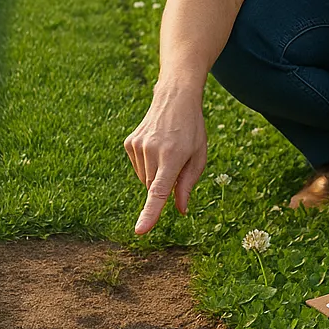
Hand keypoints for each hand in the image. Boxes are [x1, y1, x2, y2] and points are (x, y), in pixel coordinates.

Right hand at [126, 88, 208, 234]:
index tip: (140, 230)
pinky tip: (156, 147)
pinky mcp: (129, 143)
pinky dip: (147, 165)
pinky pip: (137, 167)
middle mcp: (152, 151)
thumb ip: (188, 185)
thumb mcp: (199, 157)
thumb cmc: (192, 130)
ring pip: (144, 179)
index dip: (150, 213)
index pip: (158, 192)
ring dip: (155, 174)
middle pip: (152, 188)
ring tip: (167, 151)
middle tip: (177, 163)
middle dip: (164, 185)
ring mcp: (137, 146)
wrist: (175, 98)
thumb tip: (180, 210)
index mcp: (172, 157)